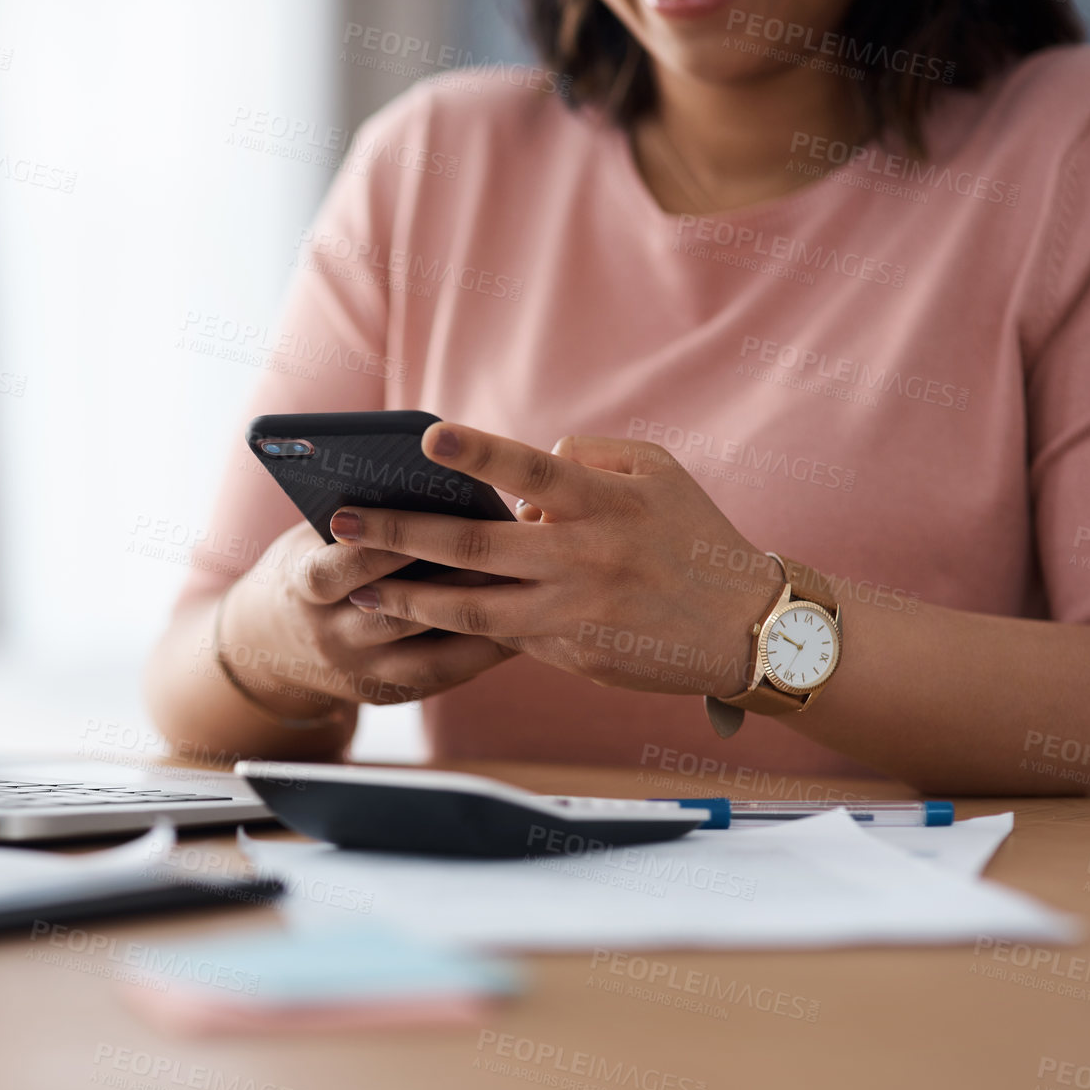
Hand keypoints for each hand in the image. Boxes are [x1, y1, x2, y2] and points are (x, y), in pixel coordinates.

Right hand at [215, 521, 517, 711]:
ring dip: (478, 620)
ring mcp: (360, 673)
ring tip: (525, 588)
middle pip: (394, 614)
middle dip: (448, 582)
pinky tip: (523, 625)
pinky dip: (483, 650)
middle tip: (503, 552)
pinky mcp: (389, 694)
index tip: (422, 519)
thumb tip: (422, 483)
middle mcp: (330, 638)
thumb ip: (353, 523)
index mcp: (300, 590)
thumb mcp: (308, 539)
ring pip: (428, 654)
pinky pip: (444, 675)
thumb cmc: (307, 566)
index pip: (336, 573)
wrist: (268, 648)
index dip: (376, 550)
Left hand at [327, 424, 780, 697]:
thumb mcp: (658, 472)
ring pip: (473, 608)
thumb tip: (523, 471)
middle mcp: (583, 558)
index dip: (478, 452)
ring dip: (409, 596)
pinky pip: (500, 638)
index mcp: (605, 504)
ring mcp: (573, 612)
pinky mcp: (569, 653)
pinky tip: (411, 616)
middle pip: (475, 547)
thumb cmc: (695, 535)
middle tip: (341, 521)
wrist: (747, 627)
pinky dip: (452, 627)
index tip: (426, 437)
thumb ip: (587, 456)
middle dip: (401, 534)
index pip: (531, 470)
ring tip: (359, 583)